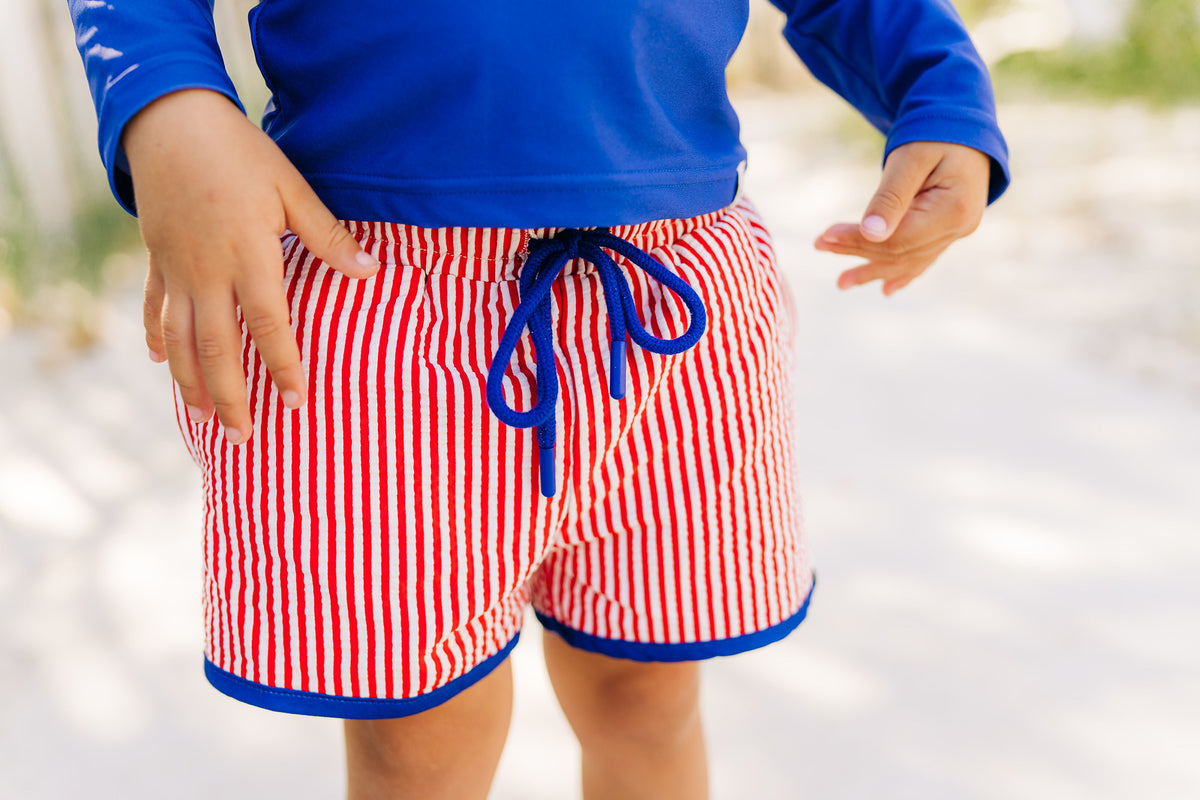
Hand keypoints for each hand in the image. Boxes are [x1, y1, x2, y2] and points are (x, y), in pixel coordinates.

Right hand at [124, 89, 378, 444]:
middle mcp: (208, 273)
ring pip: (180, 341)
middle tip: (243, 437)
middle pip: (217, 350)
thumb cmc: (240, 153)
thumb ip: (328, 236)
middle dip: (230, 398)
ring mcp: (177, 270)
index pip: (271, 327)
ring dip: (191, 383)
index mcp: (249, 258)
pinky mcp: (156, 259)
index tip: (295, 403)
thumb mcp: (292, 188)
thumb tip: (372, 271)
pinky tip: (160, 363)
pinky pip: (154, 310)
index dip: (283, 368)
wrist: (169, 121)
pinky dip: (157, 339)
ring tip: (204, 418)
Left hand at [814, 141, 990, 295]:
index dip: (859, 240)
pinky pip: (922, 258)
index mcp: (955, 210)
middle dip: (857, 251)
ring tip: (841, 282)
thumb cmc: (937, 132)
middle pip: (900, 251)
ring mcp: (957, 232)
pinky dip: (901, 273)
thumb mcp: (911, 158)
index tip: (825, 235)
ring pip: (908, 259)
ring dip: (873, 270)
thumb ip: (891, 197)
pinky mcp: (950, 230)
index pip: (898, 238)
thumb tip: (869, 235)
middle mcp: (960, 227)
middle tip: (819, 245)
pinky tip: (886, 289)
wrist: (967, 123)